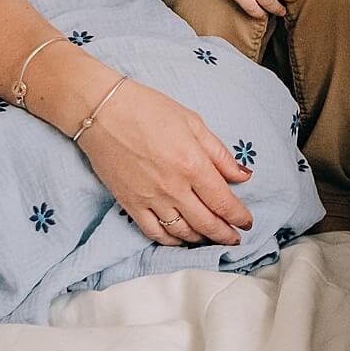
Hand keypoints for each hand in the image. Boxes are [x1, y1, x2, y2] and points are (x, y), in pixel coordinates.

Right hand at [76, 78, 254, 246]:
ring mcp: (150, 199)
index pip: (223, 202)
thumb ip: (219, 153)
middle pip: (206, 223)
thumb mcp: (192, 122)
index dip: (238, 216)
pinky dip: (171, 241)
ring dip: (201, 239)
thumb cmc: (148, 109)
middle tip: (235, 238)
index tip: (247, 222)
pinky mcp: (130, 204)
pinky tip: (181, 239)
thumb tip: (242, 175)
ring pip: (182, 232)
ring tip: (212, 238)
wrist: (102, 112)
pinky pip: (154, 233)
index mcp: (192, 164)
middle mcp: (173, 187)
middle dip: (225, 234)